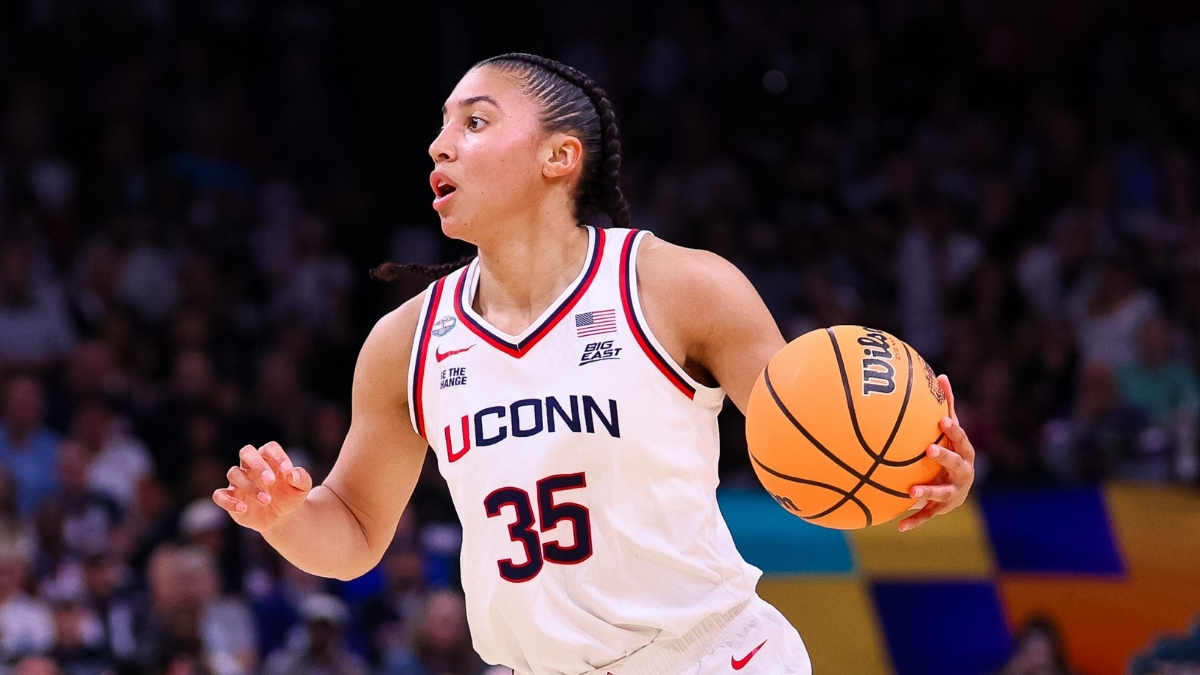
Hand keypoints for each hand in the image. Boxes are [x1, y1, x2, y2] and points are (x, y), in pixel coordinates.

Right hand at [213, 441, 313, 532]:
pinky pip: (219, 495)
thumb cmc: (291, 496)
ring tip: (267, 500)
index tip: (287, 470)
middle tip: (271, 480)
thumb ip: (301, 478)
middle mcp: (251, 467)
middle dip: (257, 464)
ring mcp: (238, 481)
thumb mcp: (302, 489)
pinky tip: (243, 508)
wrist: (282, 517)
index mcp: (269, 460)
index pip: (269, 448)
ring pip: (234, 474)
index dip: (277, 456)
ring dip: (250, 487)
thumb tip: (293, 473)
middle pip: (246, 452)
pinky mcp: (230, 497)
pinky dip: (228, 501)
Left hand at [898, 374, 974, 531]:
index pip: (962, 440)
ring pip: (943, 494)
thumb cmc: (950, 450)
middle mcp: (964, 474)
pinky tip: (898, 526)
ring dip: (929, 491)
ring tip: (912, 491)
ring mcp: (954, 494)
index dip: (954, 431)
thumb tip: (941, 375)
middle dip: (945, 457)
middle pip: (958, 466)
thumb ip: (946, 406)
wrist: (958, 487)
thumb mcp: (949, 431)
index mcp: (965, 453)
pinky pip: (927, 516)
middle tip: (929, 450)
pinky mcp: (941, 509)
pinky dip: (914, 521)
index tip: (942, 421)